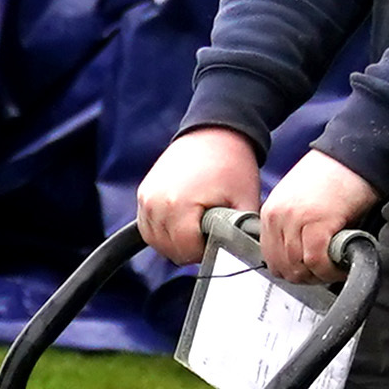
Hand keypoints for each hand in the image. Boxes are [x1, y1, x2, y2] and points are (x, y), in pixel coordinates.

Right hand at [135, 126, 262, 266]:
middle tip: (209, 231)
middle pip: (168, 250)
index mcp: (179, 206)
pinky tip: (181, 222)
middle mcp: (156, 202)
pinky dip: (162, 231)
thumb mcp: (245, 202)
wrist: (215, 133)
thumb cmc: (232, 165)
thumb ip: (241, 234)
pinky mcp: (143, 194)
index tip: (217, 236)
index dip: (205, 251)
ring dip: (175, 241)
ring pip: (155, 242)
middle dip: (190, 248)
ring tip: (195, 226)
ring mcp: (146, 198)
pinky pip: (147, 227)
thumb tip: (242, 255)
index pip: (185, 252)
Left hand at [259, 151, 379, 283]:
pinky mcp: (318, 223)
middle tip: (327, 272)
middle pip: (283, 267)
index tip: (312, 270)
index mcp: (271, 211)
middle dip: (307, 276)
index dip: (293, 270)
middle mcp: (277, 216)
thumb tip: (301, 259)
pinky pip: (318, 261)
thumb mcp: (301, 201)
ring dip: (321, 274)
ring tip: (337, 267)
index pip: (271, 258)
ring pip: (300, 268)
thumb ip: (294, 227)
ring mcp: (296, 220)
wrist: (356, 153)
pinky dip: (331, 270)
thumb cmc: (335, 176)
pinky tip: (342, 264)